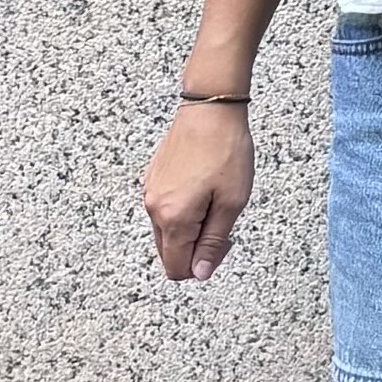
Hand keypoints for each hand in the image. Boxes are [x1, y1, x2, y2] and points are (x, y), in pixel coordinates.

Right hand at [143, 101, 255, 282]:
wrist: (210, 108)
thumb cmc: (225, 151)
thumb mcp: (231, 202)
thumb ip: (214, 242)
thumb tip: (200, 273)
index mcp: (173, 218)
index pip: (177, 268)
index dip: (203, 266)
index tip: (224, 243)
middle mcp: (154, 208)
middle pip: (169, 253)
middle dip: (195, 249)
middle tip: (223, 223)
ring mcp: (150, 192)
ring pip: (166, 232)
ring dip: (189, 229)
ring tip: (215, 202)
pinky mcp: (153, 178)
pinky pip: (164, 210)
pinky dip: (182, 211)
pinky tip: (203, 189)